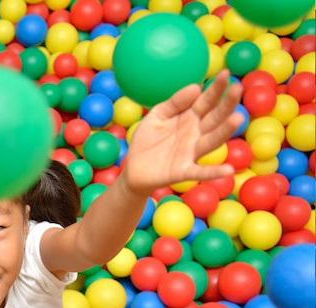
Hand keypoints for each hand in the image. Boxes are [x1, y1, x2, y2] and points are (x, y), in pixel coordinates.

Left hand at [121, 70, 243, 195]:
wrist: (133, 169)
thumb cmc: (147, 140)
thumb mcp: (157, 116)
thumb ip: (174, 103)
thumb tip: (195, 87)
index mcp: (189, 118)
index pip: (206, 101)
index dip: (215, 88)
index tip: (226, 73)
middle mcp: (195, 134)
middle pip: (214, 118)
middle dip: (226, 104)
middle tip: (237, 87)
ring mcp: (191, 153)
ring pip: (212, 140)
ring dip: (225, 131)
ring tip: (237, 118)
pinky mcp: (183, 171)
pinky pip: (200, 171)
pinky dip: (214, 171)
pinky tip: (228, 169)